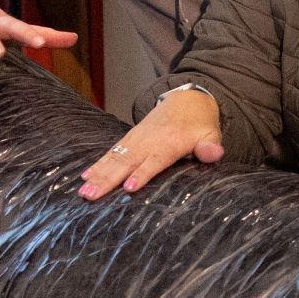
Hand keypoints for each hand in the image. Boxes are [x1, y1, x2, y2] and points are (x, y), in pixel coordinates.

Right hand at [79, 88, 222, 198]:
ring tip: (84, 192)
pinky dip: (98, 165)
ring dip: (98, 175)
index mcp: (168, 144)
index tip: (129, 187)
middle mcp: (148, 142)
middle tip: (92, 196)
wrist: (186, 101)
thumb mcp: (210, 133)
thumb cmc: (199, 125)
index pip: (154, 161)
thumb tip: (214, 153)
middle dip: (108, 179)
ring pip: (114, 159)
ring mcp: (136, 140)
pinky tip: (85, 178)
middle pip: (126, 162)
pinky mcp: (129, 140)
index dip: (142, 174)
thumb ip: (210, 145)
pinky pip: (111, 153)